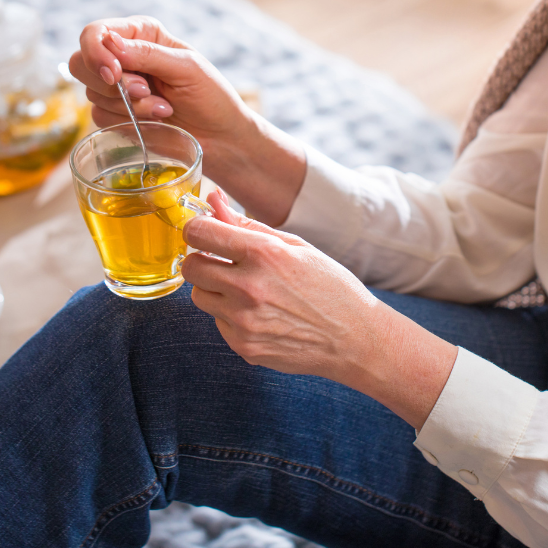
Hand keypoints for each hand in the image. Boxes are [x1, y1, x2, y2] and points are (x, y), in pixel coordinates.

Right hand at [69, 15, 248, 145]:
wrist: (221, 138)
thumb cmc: (211, 96)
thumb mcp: (187, 68)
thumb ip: (148, 54)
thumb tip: (110, 43)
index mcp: (141, 34)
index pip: (96, 32)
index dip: (96, 52)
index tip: (114, 74)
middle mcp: (123, 56)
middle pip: (81, 62)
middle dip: (110, 83)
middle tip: (145, 92)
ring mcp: (116, 87)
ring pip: (91, 93)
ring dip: (128, 105)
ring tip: (165, 109)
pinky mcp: (115, 114)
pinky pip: (100, 116)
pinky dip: (127, 121)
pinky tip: (158, 121)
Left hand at [182, 192, 457, 428]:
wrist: (356, 339)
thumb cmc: (331, 287)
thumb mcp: (296, 247)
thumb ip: (249, 226)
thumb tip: (214, 201)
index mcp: (264, 254)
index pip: (199, 233)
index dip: (198, 230)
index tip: (205, 234)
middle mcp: (248, 288)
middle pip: (191, 268)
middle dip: (202, 261)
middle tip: (224, 263)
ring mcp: (244, 321)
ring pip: (200, 297)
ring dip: (215, 290)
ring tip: (249, 291)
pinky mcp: (244, 346)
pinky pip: (219, 323)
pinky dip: (232, 317)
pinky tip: (263, 315)